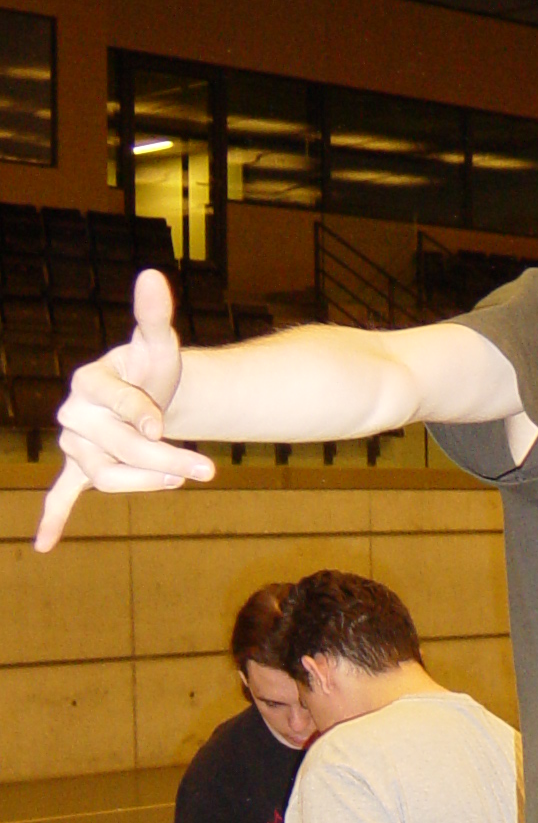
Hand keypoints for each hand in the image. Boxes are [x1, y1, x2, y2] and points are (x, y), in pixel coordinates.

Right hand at [34, 269, 213, 552]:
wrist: (148, 392)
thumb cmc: (152, 367)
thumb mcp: (158, 343)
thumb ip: (154, 315)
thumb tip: (152, 277)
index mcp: (88, 382)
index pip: (117, 407)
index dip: (144, 417)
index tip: (166, 424)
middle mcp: (75, 414)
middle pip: (119, 448)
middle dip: (165, 460)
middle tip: (209, 469)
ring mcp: (77, 445)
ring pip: (108, 476)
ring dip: (147, 482)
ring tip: (183, 478)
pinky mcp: (82, 469)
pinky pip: (62, 495)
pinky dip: (54, 518)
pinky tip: (43, 545)